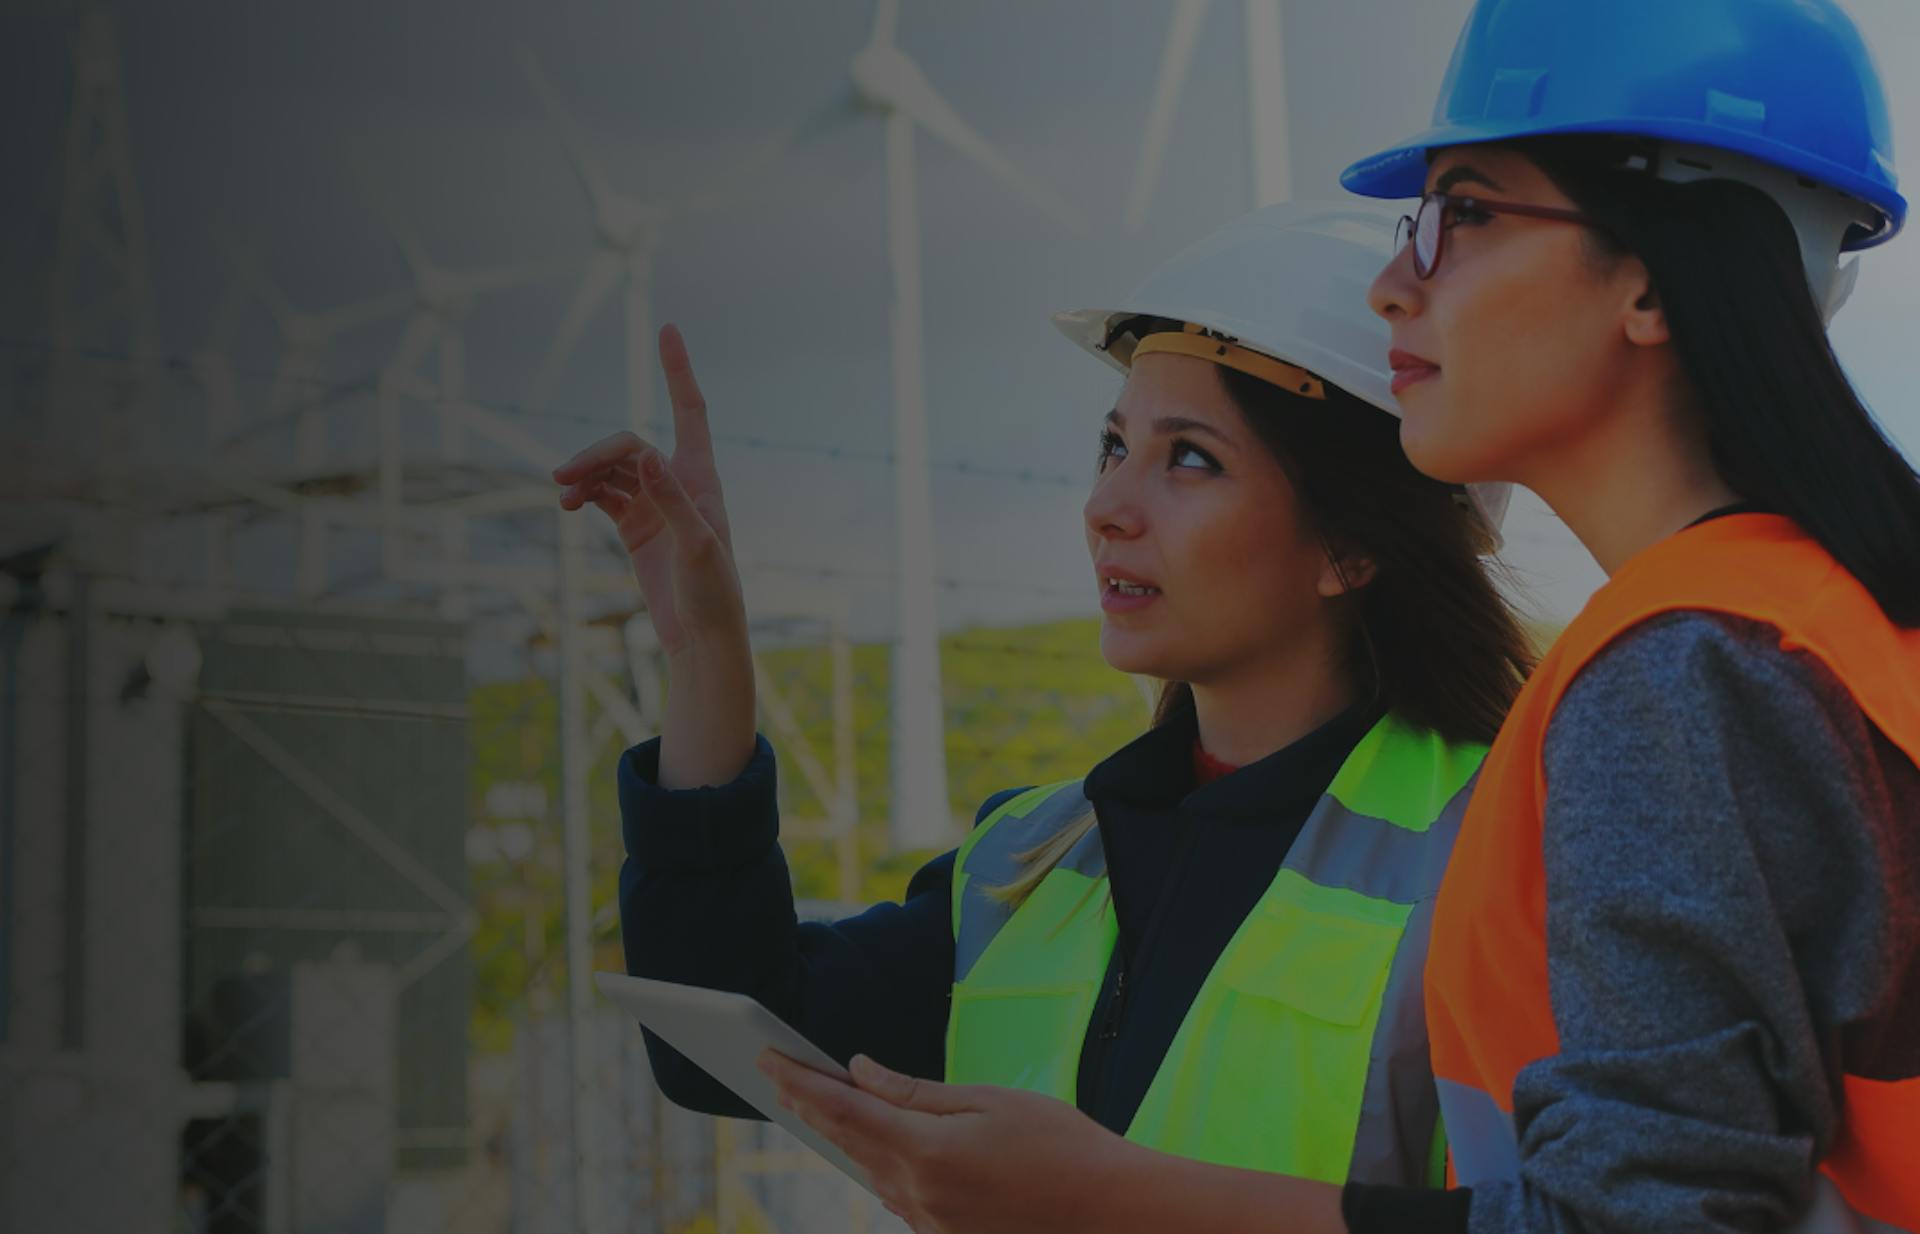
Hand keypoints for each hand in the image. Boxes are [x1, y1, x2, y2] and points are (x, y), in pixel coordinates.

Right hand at [553, 324, 742, 660]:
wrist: (703, 637)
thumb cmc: (713, 593)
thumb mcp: (696, 547)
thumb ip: (671, 500)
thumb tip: (645, 454)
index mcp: (702, 478)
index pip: (689, 410)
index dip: (677, 369)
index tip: (667, 327)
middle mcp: (678, 483)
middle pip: (629, 445)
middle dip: (596, 454)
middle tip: (564, 476)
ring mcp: (654, 504)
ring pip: (612, 469)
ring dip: (584, 475)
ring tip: (561, 493)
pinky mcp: (636, 527)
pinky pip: (603, 495)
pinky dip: (584, 494)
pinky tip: (568, 504)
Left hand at [759, 1051, 1135, 1233]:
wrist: (1109, 1213)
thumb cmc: (1060, 1147)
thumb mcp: (989, 1102)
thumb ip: (917, 1092)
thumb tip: (861, 1073)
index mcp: (925, 1153)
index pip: (843, 1111)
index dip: (801, 1082)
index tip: (768, 1060)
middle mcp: (917, 1196)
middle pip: (848, 1143)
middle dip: (811, 1107)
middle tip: (778, 1076)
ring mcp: (930, 1224)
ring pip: (872, 1172)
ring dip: (844, 1138)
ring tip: (815, 1105)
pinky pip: (900, 1197)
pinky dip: (882, 1167)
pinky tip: (877, 1150)